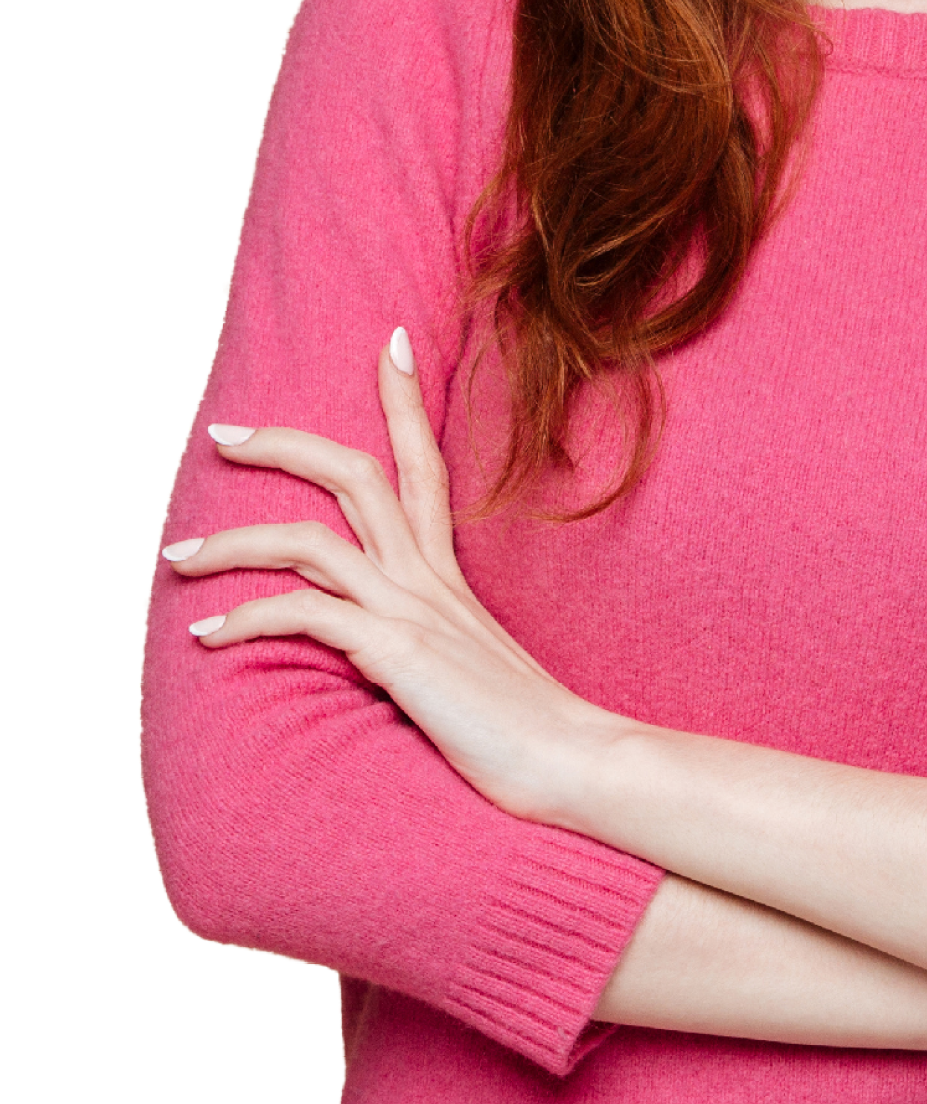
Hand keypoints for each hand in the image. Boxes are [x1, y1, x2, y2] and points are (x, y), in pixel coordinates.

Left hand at [166, 328, 609, 824]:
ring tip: (177, 555)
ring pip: (309, 541)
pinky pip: (305, 615)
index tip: (389, 343)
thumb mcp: (472, 663)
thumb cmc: (526, 726)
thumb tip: (380, 641)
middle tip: (223, 433)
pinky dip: (247, 618)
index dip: (403, 401)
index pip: (423, 466)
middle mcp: (429, 579)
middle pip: (357, 475)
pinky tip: (209, 636)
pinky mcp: (397, 653)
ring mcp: (414, 611)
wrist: (572, 761)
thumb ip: (428, 637)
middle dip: (283, 445)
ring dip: (233, 541)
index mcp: (449, 576)